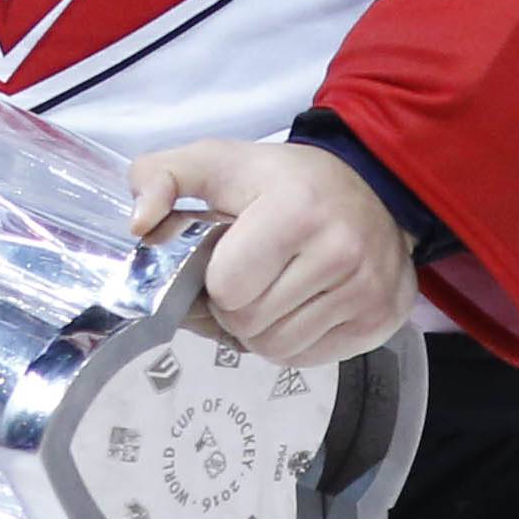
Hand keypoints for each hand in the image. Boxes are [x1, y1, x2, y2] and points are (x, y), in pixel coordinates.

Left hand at [128, 139, 416, 364]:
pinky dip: (292, 340)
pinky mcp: (380, 321)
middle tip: (245, 278)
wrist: (371, 188)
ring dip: (259, 329)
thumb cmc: (282, 179)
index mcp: (295, 209)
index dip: (214, 279)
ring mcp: (366, 291)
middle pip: (250, 324)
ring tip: (269, 291)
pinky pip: (309, 359)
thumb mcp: (215, 160)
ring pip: (277, 350)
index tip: (225, 258)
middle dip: (233, 307)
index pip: (229, 287)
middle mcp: (339, 252)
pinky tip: (297, 304)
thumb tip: (137, 224)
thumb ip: (160, 176)